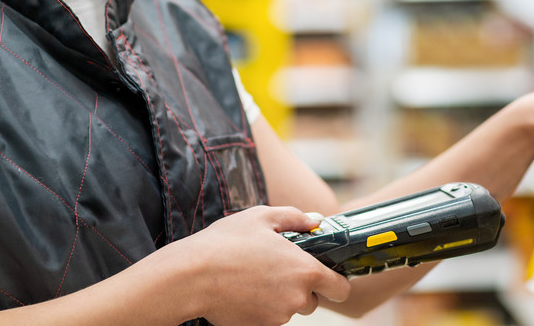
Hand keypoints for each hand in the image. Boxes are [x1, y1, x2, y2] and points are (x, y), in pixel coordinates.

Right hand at [169, 206, 351, 325]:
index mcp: (305, 270)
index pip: (340, 289)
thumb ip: (295, 218)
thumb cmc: (226, 243)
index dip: (337, 282)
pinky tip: (242, 290)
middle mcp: (296, 298)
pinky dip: (260, 307)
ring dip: (278, 296)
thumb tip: (315, 221)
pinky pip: (268, 318)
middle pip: (312, 301)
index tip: (327, 275)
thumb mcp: (262, 217)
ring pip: (287, 308)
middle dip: (300, 288)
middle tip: (276, 269)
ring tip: (252, 275)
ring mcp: (278, 317)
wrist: (192, 277)